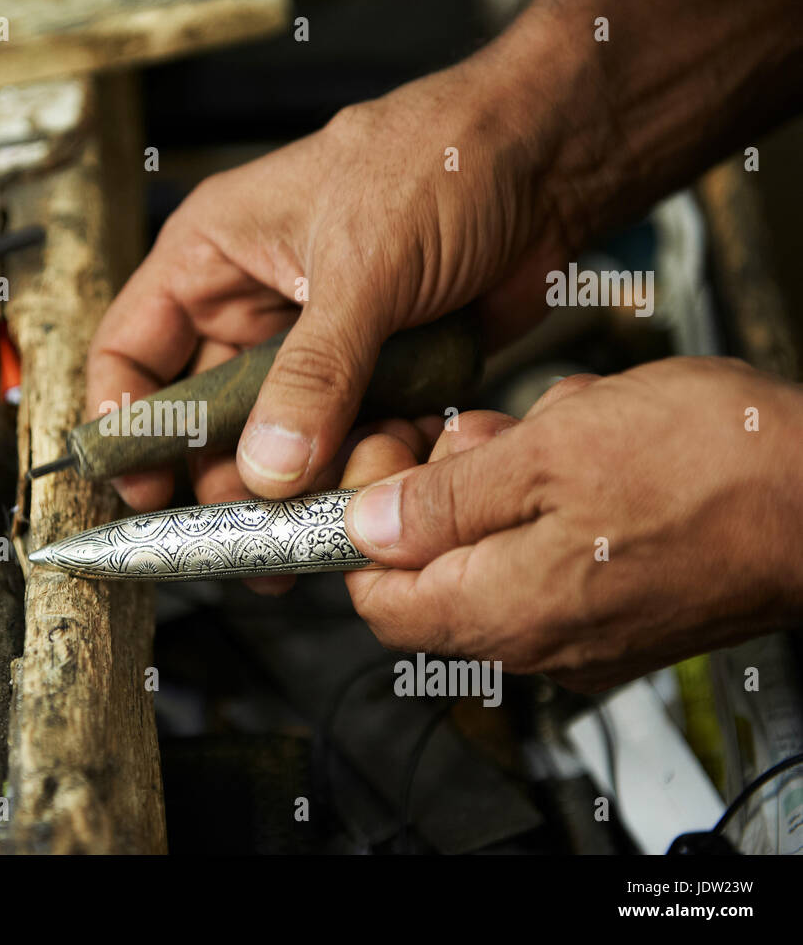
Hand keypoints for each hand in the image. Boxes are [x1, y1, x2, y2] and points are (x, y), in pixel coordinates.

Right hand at [86, 36, 576, 512]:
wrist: (549, 163)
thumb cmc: (441, 162)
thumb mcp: (361, 265)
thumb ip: (312, 373)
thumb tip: (267, 468)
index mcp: (212, 257)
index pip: (130, 352)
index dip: (126, 425)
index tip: (142, 489)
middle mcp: (251, 308)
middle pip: (203, 419)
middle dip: (224, 477)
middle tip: (243, 530)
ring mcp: (312, 349)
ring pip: (278, 443)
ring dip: (304, 480)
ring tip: (328, 504)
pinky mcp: (371, 377)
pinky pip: (346, 443)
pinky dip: (366, 463)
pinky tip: (391, 463)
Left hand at [340, 357, 802, 690]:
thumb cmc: (713, 469)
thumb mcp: (549, 454)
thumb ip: (444, 502)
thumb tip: (365, 527)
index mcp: (505, 612)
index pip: (378, 599)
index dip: (359, 529)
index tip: (380, 467)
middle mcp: (539, 641)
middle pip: (436, 570)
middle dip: (442, 489)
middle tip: (476, 434)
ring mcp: (585, 632)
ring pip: (497, 551)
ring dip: (504, 482)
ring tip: (551, 431)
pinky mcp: (625, 610)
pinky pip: (553, 554)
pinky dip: (552, 498)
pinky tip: (590, 452)